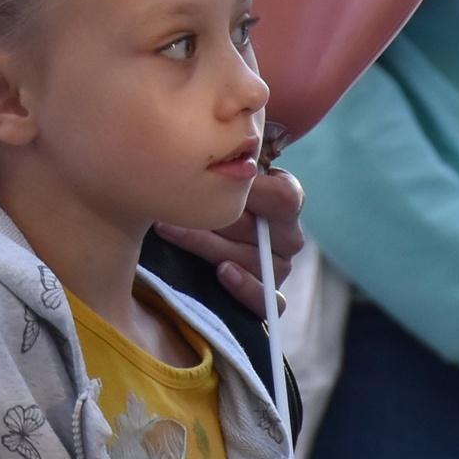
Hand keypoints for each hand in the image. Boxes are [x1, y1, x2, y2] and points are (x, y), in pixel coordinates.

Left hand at [154, 166, 303, 318]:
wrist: (190, 238)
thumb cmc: (206, 194)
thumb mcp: (218, 173)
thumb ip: (228, 162)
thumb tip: (224, 158)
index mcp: (285, 200)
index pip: (283, 197)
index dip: (248, 191)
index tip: (212, 179)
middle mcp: (288, 235)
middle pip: (259, 229)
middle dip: (215, 217)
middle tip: (177, 207)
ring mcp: (279, 268)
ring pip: (253, 260)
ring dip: (208, 245)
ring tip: (170, 229)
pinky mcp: (268, 298)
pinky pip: (269, 300)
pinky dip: (247, 288)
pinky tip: (222, 272)